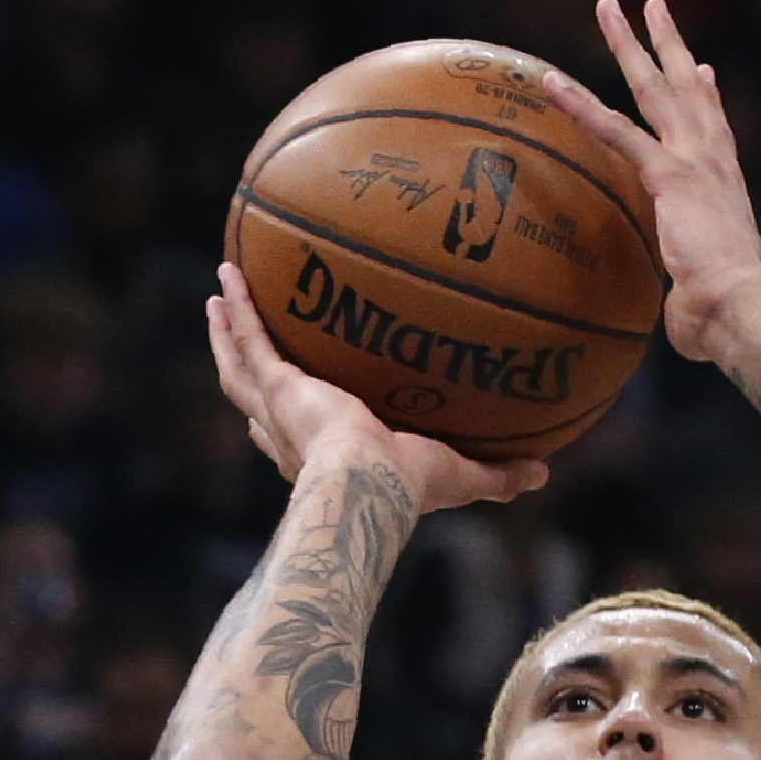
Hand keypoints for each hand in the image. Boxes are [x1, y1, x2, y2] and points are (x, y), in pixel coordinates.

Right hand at [205, 265, 547, 510]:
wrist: (369, 485)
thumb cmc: (410, 490)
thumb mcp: (462, 476)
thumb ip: (498, 474)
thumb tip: (542, 471)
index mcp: (323, 457)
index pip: (293, 439)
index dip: (286, 423)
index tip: (291, 395)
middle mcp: (291, 435)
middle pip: (254, 398)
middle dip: (243, 369)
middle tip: (238, 336)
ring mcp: (278, 408)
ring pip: (239, 365)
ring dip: (225, 332)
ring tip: (218, 296)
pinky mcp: (278, 385)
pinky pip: (251, 335)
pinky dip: (239, 305)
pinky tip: (228, 270)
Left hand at [543, 0, 760, 362]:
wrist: (743, 310)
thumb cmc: (726, 322)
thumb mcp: (703, 302)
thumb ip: (689, 304)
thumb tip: (687, 334)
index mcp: (725, 190)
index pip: (714, 131)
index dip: (706, 97)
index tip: (702, 69)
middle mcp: (714, 165)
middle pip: (688, 90)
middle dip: (669, 45)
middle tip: (654, 7)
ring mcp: (693, 163)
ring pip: (655, 89)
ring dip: (631, 44)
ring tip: (609, 5)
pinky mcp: (669, 175)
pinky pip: (616, 132)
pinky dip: (581, 106)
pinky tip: (551, 82)